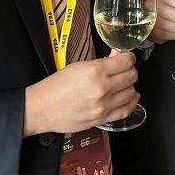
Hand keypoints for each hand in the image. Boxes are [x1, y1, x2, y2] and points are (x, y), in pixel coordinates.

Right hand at [23, 52, 138, 135]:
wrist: (42, 108)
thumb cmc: (55, 87)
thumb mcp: (78, 66)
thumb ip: (101, 62)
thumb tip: (118, 56)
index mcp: (95, 71)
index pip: (126, 61)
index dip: (129, 57)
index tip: (126, 58)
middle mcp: (102, 88)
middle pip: (132, 76)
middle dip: (129, 70)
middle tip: (123, 70)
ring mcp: (104, 105)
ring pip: (131, 92)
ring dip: (130, 86)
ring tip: (123, 84)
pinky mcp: (102, 118)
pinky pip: (126, 110)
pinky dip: (132, 102)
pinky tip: (131, 97)